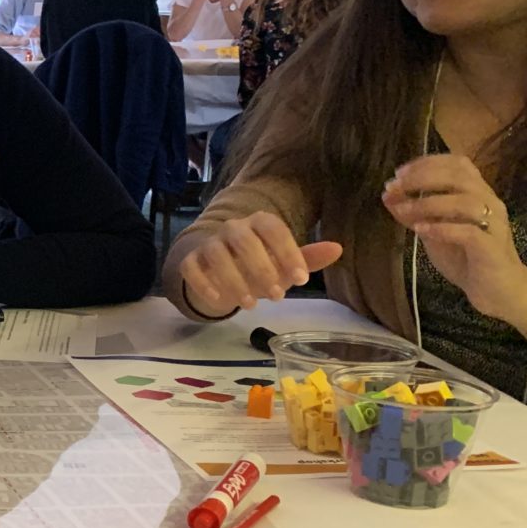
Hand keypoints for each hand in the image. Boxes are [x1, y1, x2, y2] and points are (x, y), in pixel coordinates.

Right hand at [176, 212, 342, 315]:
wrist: (218, 267)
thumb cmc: (258, 264)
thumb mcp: (283, 262)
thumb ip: (306, 257)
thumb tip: (337, 248)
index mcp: (258, 222)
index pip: (273, 229)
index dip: (288, 252)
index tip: (301, 280)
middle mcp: (232, 228)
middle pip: (244, 240)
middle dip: (262, 269)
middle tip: (277, 297)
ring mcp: (209, 243)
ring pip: (216, 255)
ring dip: (234, 280)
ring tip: (250, 305)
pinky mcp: (190, 261)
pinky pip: (191, 268)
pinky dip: (203, 284)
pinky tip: (220, 301)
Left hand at [384, 154, 526, 329]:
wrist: (495, 289)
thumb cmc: (464, 256)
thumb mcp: (432, 232)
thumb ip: (412, 213)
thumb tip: (387, 195)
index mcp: (477, 193)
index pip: (458, 164)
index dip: (428, 163)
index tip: (399, 172)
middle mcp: (489, 202)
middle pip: (460, 177)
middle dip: (423, 178)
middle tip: (396, 186)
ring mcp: (493, 223)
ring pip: (464, 201)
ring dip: (428, 203)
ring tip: (403, 210)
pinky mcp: (491, 247)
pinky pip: (469, 232)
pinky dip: (442, 228)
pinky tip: (420, 230)